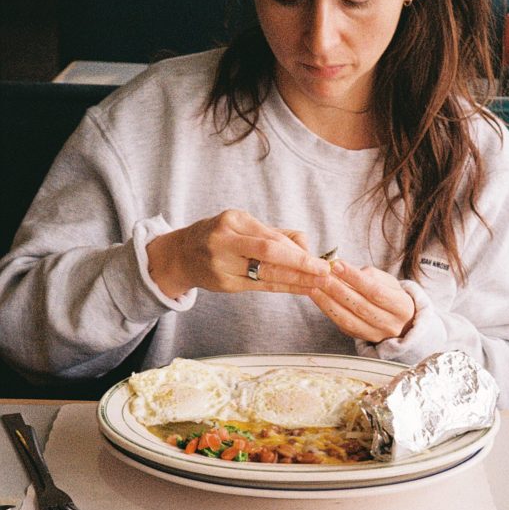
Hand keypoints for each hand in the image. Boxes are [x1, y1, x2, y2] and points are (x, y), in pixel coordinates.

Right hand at [146, 210, 330, 299]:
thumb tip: (307, 246)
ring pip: (266, 274)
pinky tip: (301, 289)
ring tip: (318, 284)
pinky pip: (260, 286)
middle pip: (269, 254)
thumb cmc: (220, 236)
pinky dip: (283, 288)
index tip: (320, 259)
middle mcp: (225, 241)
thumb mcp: (242, 224)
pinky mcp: (224, 284)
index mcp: (232, 220)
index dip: (297, 251)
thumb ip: (275, 233)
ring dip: (296, 280)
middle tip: (324, 272)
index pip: (271, 238)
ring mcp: (222, 264)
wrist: (182, 254)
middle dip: (300, 264)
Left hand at [309, 259, 414, 342]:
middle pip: (360, 306)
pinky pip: (342, 326)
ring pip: (348, 319)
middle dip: (337, 289)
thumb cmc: (392, 295)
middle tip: (320, 275)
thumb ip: (369, 275)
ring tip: (314, 286)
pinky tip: (318, 298)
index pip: (375, 291)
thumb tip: (344, 270)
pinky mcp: (362, 339)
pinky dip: (328, 311)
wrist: (402, 323)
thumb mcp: (388, 282)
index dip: (354, 278)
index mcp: (402, 307)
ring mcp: (376, 335)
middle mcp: (390, 324)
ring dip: (327, 302)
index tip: (336, 264)